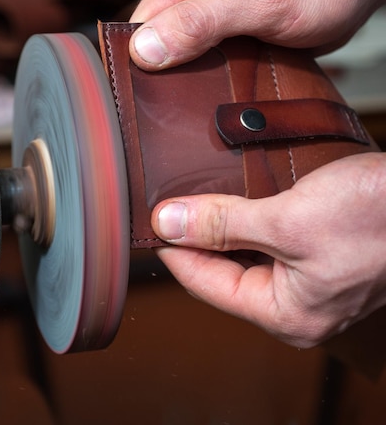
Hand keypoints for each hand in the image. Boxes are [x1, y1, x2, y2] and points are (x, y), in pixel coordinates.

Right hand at [129, 0, 382, 69]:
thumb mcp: (262, 3)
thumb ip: (201, 24)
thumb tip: (143, 50)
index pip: (143, 21)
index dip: (148, 60)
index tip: (164, 93)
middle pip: (157, 36)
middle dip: (172, 68)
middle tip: (196, 94)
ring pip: (178, 46)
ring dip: (193, 71)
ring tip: (212, 88)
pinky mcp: (222, 16)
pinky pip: (201, 49)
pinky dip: (210, 68)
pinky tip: (223, 80)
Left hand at [150, 153, 385, 346]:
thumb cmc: (371, 216)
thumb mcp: (285, 219)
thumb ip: (223, 223)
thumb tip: (168, 223)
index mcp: (288, 315)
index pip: (209, 287)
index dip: (176, 253)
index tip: (151, 223)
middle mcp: (299, 306)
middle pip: (227, 273)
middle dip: (198, 239)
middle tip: (168, 207)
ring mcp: (312, 281)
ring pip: (248, 256)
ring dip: (223, 227)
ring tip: (196, 201)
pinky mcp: (322, 255)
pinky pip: (271, 243)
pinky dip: (249, 221)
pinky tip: (237, 200)